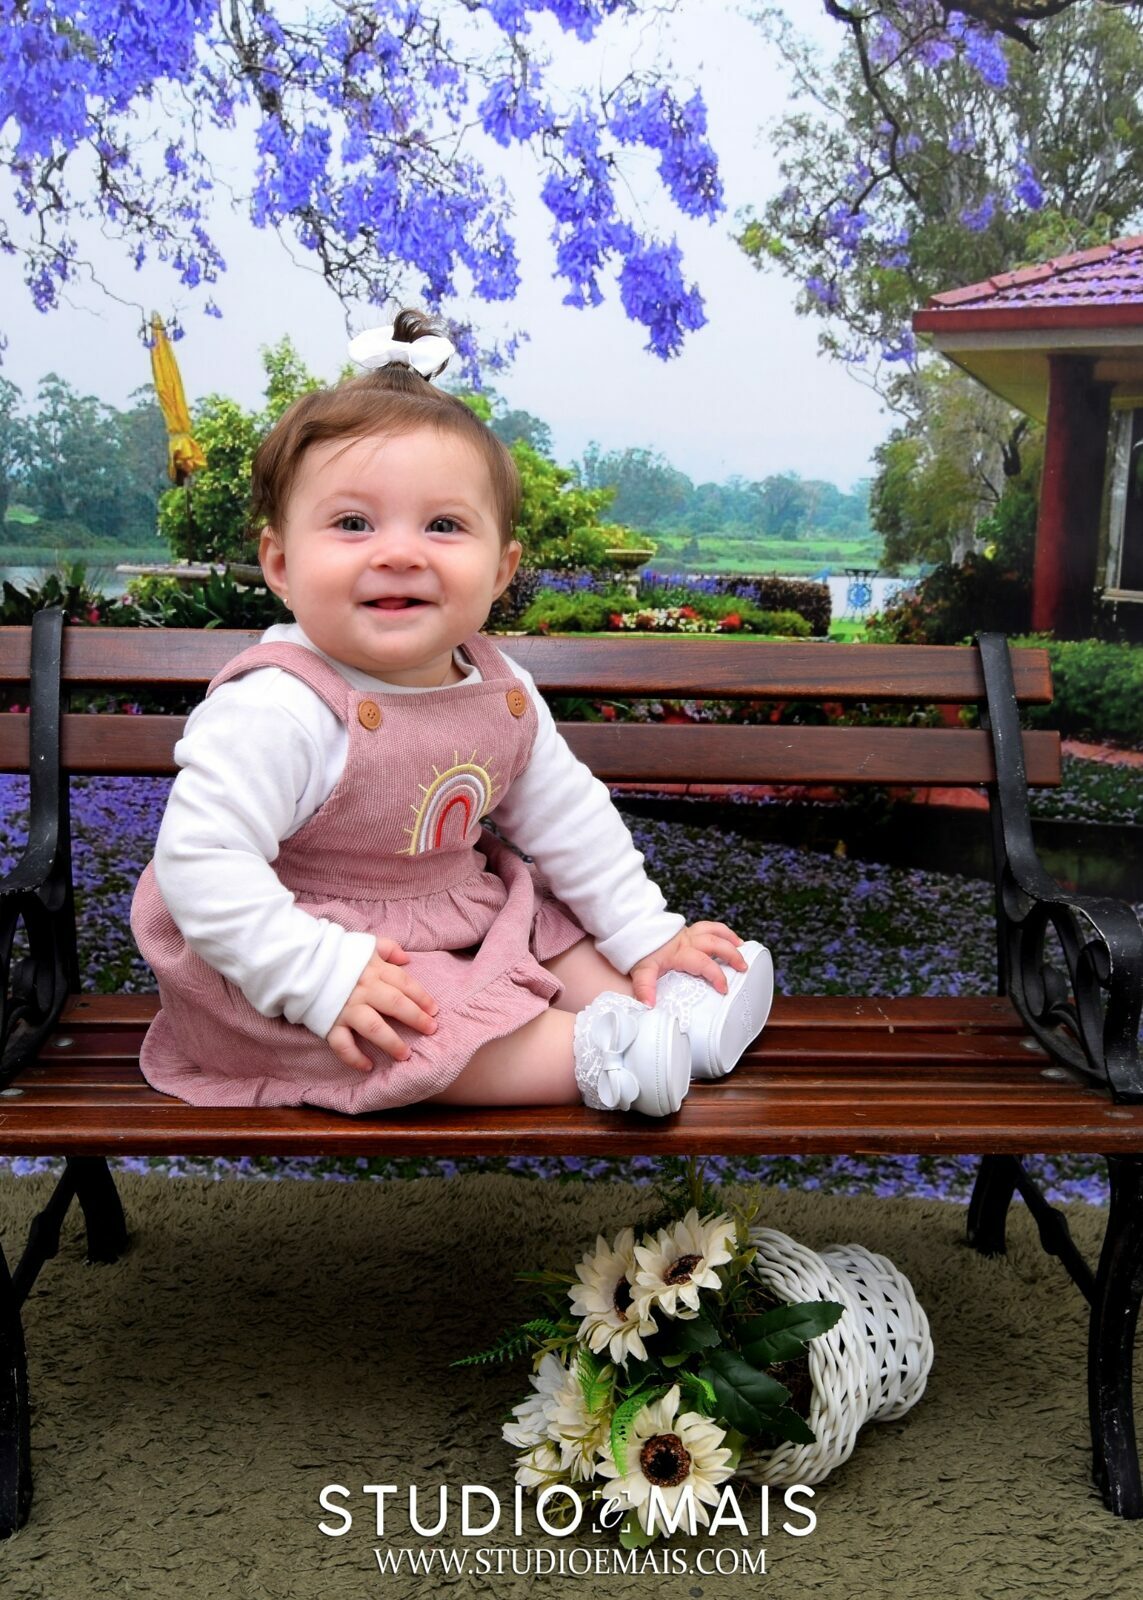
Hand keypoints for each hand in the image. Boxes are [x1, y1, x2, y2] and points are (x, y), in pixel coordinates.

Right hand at [326, 938, 438, 1072]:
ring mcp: (346, 1008)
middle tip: (431, 1030)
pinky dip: (354, 1058)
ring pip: (374, 1028)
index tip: (434, 1010)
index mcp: (373, 970)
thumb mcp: (364, 944)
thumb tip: (407, 959)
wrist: (298, 962)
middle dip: (416, 1019)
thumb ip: (387, 948)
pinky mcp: (329, 1023)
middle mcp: (363, 990)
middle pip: (396, 1005)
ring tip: (406, 1055)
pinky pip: (343, 1045)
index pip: (404, 983)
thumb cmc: (335, 955)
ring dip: (392, 1043)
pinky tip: (368, 1066)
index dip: (422, 997)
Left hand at [628, 921, 746, 1007]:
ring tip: (743, 947)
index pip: (704, 963)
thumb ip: (645, 988)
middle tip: (743, 967)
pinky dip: (721, 931)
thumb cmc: (637, 951)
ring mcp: (688, 933)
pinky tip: (728, 938)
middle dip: (732, 955)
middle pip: (715, 943)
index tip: (724, 989)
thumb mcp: (640, 971)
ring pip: (714, 930)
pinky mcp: (687, 930)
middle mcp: (687, 940)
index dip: (716, 976)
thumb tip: (648, 1006)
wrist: (631, 929)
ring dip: (730, 938)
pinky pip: (708, 927)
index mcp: (680, 953)